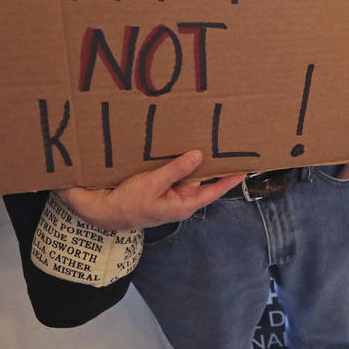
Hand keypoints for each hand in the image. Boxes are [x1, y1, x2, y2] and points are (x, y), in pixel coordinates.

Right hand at [58, 150, 244, 229]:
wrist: (101, 211)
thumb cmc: (128, 203)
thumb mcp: (154, 184)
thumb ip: (177, 169)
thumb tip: (200, 155)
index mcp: (185, 204)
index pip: (215, 190)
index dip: (231, 178)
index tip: (247, 166)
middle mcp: (181, 198)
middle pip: (202, 177)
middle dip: (212, 161)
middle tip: (227, 143)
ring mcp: (170, 192)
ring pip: (186, 172)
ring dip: (192, 157)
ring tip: (206, 137)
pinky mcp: (158, 185)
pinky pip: (172, 170)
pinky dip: (176, 159)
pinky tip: (179, 143)